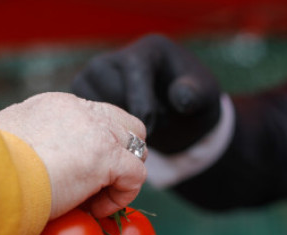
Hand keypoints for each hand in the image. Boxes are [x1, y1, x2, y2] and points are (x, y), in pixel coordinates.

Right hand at [0, 92, 146, 218]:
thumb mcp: (4, 145)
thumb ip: (21, 145)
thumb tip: (17, 162)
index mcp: (55, 106)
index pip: (92, 118)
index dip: (92, 149)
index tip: (74, 177)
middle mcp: (79, 110)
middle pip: (123, 125)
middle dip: (117, 155)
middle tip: (95, 185)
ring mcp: (95, 130)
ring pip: (136, 146)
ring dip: (120, 176)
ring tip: (92, 200)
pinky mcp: (106, 155)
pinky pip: (136, 176)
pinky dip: (120, 197)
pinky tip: (92, 209)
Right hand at [72, 35, 220, 153]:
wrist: (172, 117)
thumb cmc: (188, 105)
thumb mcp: (204, 99)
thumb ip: (196, 96)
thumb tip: (180, 96)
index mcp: (147, 51)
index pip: (133, 71)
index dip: (142, 105)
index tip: (152, 129)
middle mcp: (114, 59)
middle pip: (110, 92)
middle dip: (130, 117)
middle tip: (152, 125)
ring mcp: (93, 79)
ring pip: (94, 109)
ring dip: (115, 127)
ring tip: (136, 126)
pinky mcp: (82, 100)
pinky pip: (84, 119)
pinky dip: (101, 131)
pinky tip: (118, 130)